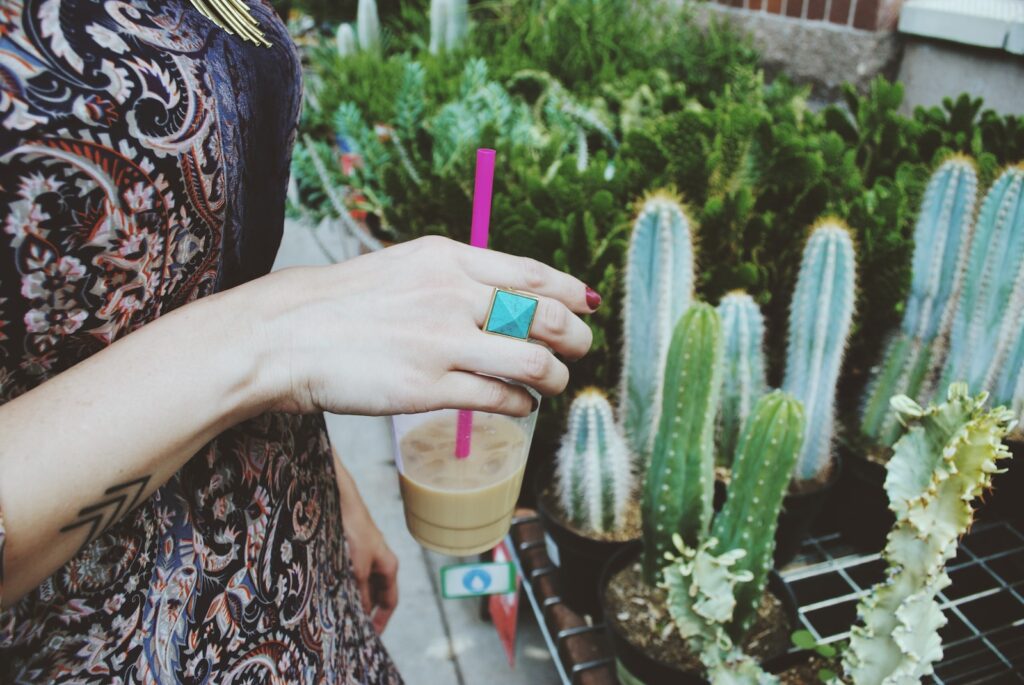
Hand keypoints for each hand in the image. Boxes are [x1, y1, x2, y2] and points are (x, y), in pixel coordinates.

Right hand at [252, 236, 597, 415]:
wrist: (284, 335)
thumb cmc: (343, 303)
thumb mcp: (404, 266)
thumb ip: (456, 276)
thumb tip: (508, 296)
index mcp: (448, 258)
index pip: (532, 273)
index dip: (570, 292)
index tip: (587, 305)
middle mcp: (452, 294)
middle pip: (546, 316)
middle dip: (576, 338)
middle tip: (579, 351)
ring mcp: (442, 342)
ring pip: (534, 362)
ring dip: (556, 377)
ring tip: (552, 386)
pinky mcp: (428, 388)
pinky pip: (500, 398)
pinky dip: (523, 405)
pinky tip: (521, 406)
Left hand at [334, 453, 398, 633]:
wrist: (341, 500)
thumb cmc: (354, 530)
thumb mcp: (358, 566)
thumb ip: (361, 590)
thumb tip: (361, 611)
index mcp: (389, 566)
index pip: (390, 601)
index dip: (382, 620)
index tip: (372, 637)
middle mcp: (380, 562)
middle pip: (377, 594)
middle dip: (367, 611)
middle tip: (354, 629)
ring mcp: (366, 556)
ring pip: (363, 585)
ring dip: (355, 598)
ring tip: (341, 613)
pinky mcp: (352, 550)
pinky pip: (352, 575)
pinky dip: (346, 586)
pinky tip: (333, 592)